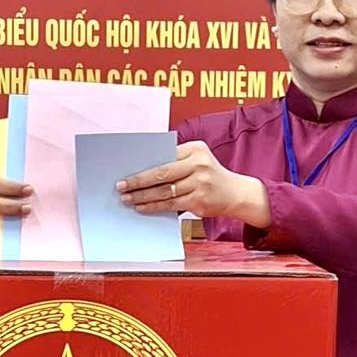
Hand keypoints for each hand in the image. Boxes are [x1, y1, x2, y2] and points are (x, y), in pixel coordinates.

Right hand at [0, 168, 32, 241]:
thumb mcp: (7, 175)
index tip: (28, 190)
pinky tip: (17, 230)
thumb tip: (32, 185)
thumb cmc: (4, 182)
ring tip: (24, 219)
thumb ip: (16, 178)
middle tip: (28, 207)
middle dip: (9, 207)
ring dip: (8, 222)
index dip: (11, 187)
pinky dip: (4, 234)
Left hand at [116, 141, 270, 227]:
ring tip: (128, 199)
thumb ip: (175, 161)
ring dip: (142, 197)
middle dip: (138, 181)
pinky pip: (171, 205)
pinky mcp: (199, 201)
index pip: (163, 156)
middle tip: (121, 186)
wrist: (235, 193)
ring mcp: (200, 184)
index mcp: (195, 149)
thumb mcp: (196, 159)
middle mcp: (199, 165)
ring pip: (164, 192)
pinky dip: (154, 207)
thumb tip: (141, 171)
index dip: (143, 166)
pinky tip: (142, 207)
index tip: (125, 171)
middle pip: (161, 174)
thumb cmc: (208, 174)